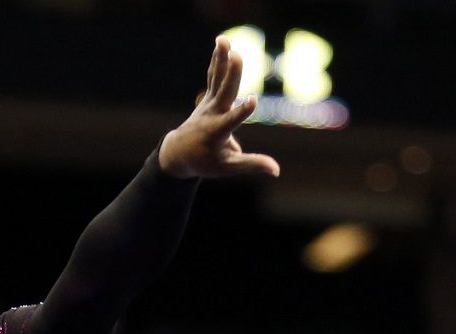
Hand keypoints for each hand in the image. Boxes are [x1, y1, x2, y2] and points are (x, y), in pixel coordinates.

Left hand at [157, 37, 280, 180]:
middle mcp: (211, 115)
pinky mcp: (209, 97)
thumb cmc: (205, 162)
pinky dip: (218, 60)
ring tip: (224, 40)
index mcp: (217, 133)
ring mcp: (208, 103)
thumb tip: (276, 171)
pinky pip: (214, 76)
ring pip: (217, 79)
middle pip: (224, 93)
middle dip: (231, 75)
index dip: (242, 111)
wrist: (179, 153)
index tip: (253, 100)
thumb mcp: (227, 167)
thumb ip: (251, 164)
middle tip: (237, 56)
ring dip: (221, 59)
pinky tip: (222, 43)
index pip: (232, 121)